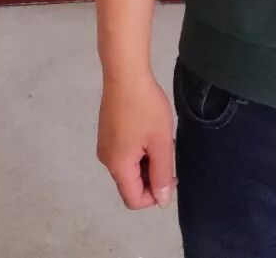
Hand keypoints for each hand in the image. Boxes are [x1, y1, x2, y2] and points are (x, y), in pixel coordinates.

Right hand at [97, 72, 177, 209]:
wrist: (125, 73)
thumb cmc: (146, 107)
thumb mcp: (161, 141)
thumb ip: (162, 174)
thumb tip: (162, 201)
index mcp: (118, 166)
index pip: (134, 200)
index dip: (155, 195)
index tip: (171, 172)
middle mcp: (106, 159)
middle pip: (130, 183)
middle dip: (152, 175)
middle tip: (167, 150)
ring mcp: (104, 144)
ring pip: (129, 167)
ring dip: (147, 160)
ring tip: (160, 137)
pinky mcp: (107, 131)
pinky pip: (124, 152)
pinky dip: (139, 149)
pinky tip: (149, 129)